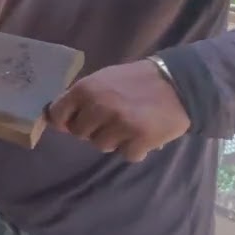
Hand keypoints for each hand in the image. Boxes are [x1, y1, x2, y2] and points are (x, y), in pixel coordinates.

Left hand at [46, 60, 190, 161]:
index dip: (64, 120)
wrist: (178, 82)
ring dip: (114, 139)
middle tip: (111, 118)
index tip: (74, 121)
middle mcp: (99, 106)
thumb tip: (56, 118)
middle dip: (92, 129)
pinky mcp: (139, 140)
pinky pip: (126, 155)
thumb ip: (81, 97)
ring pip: (101, 146)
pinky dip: (134, 148)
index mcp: (86, 89)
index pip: (57, 114)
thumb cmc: (136, 80)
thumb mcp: (103, 79)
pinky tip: (143, 133)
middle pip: (79, 134)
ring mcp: (119, 124)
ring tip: (129, 124)